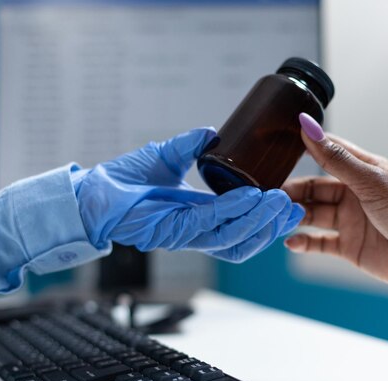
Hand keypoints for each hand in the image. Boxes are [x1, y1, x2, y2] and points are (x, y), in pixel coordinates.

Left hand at [74, 128, 304, 262]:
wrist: (93, 192)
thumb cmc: (125, 180)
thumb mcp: (168, 156)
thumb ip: (191, 147)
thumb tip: (213, 133)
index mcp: (199, 217)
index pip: (240, 227)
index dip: (266, 222)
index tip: (288, 205)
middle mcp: (196, 231)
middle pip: (243, 240)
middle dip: (271, 227)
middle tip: (294, 209)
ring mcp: (184, 234)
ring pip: (232, 237)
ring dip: (259, 222)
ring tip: (280, 204)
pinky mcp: (171, 232)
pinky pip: (209, 224)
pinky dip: (232, 211)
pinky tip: (250, 197)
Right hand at [282, 114, 387, 293]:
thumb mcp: (371, 182)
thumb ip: (336, 159)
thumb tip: (308, 126)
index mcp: (362, 171)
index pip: (326, 153)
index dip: (304, 148)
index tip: (275, 147)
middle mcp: (353, 194)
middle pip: (314, 187)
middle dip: (293, 191)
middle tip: (270, 196)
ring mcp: (350, 221)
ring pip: (312, 214)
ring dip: (294, 216)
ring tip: (278, 218)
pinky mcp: (349, 247)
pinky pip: (318, 242)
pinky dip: (303, 243)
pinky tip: (291, 242)